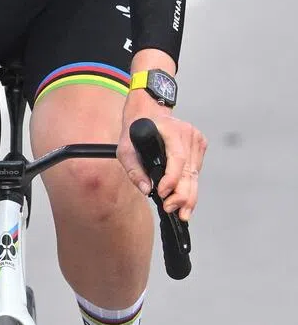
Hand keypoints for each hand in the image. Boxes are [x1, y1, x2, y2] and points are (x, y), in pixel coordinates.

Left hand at [117, 90, 207, 220]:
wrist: (148, 112)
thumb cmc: (135, 130)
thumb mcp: (125, 147)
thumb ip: (133, 169)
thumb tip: (146, 189)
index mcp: (170, 130)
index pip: (177, 158)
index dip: (172, 178)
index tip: (163, 193)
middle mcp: (187, 133)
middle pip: (189, 170)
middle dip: (182, 195)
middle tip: (174, 211)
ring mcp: (196, 139)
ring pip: (195, 174)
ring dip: (189, 194)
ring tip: (182, 212)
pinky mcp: (200, 145)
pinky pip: (196, 170)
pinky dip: (191, 185)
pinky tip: (185, 198)